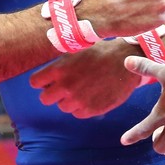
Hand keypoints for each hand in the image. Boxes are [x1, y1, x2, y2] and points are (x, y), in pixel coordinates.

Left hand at [29, 40, 143, 117]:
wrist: (128, 60)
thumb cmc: (102, 52)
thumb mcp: (77, 51)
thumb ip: (59, 65)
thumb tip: (46, 77)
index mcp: (59, 69)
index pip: (35, 83)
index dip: (43, 82)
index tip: (51, 80)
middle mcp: (66, 86)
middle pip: (45, 99)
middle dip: (54, 94)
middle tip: (67, 87)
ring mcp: (79, 99)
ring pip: (63, 107)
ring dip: (70, 100)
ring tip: (84, 89)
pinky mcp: (92, 109)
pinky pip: (78, 114)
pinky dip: (83, 107)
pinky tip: (93, 95)